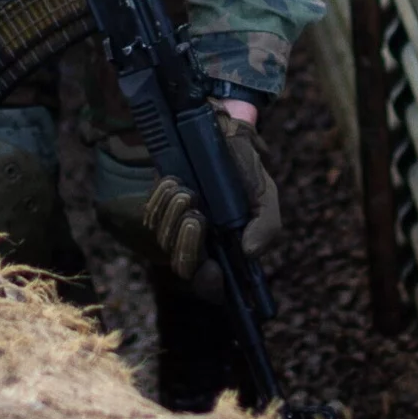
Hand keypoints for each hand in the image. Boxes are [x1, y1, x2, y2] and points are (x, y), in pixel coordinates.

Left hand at [139, 111, 279, 292]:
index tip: (215, 271)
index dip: (212, 286)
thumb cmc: (245, 170)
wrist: (219, 132)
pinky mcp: (158, 206)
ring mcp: (175, 226)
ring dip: (174, 218)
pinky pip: (151, 214)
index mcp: (225, 248)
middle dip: (189, 246)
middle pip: (184, 266)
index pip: (213, 285)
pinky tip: (175, 183)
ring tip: (189, 193)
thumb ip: (266, 225)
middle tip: (198, 219)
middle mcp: (199, 242)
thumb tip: (250, 253)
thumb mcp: (265, 195)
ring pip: (165, 240)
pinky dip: (161, 200)